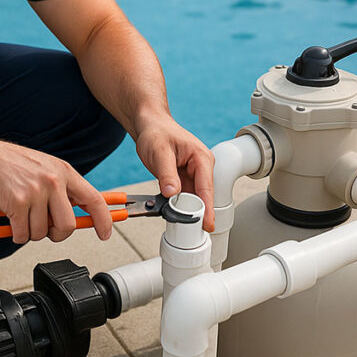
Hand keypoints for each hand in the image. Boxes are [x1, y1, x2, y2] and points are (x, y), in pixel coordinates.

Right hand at [0, 139, 112, 244]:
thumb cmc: (14, 165)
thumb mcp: (47, 169)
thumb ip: (63, 189)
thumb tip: (77, 214)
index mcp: (64, 172)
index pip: (94, 199)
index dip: (104, 220)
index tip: (106, 233)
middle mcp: (53, 182)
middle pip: (68, 226)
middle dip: (57, 234)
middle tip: (47, 229)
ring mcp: (36, 193)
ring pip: (42, 233)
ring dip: (31, 231)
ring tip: (23, 215)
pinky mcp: (17, 204)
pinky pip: (22, 235)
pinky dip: (16, 234)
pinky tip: (11, 220)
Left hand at [134, 117, 214, 231]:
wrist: (149, 125)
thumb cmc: (156, 132)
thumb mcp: (159, 152)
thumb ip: (166, 174)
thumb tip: (173, 194)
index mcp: (201, 158)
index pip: (207, 188)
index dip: (207, 209)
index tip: (207, 225)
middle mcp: (201, 167)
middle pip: (202, 197)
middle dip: (195, 213)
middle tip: (188, 230)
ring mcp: (194, 174)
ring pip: (192, 199)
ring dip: (185, 210)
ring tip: (177, 222)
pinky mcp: (184, 179)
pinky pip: (183, 196)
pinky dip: (177, 205)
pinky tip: (170, 211)